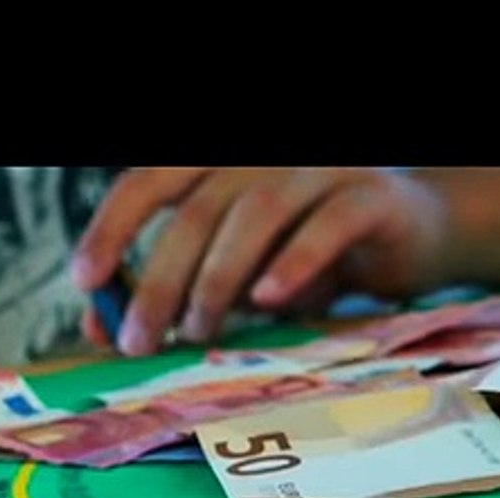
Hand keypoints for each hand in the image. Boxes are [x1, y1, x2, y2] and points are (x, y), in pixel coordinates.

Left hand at [72, 168, 450, 354]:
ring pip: (256, 212)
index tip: (84, 280)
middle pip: (196, 209)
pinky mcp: (372, 197)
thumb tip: (101, 326)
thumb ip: (173, 289)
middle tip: (138, 340)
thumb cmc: (308, 252)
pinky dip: (295, 261)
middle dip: (159, 280)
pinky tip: (270, 300)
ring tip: (199, 331)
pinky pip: (328, 224)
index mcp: (220, 164)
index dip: (111, 227)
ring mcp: (320, 169)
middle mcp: (264, 156)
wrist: (415, 231)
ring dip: (218, 279)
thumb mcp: (234, 272)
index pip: (150, 180)